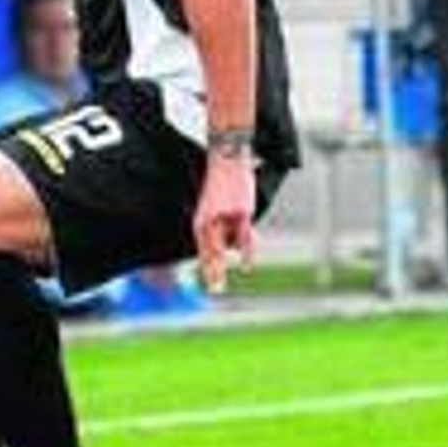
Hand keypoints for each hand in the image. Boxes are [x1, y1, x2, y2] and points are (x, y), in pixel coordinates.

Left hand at [193, 155, 256, 292]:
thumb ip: (217, 225)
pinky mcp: (241, 212)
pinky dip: (246, 253)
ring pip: (223, 248)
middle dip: (210, 272)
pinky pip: (243, 237)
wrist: (225, 157)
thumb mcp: (213, 205)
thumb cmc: (220, 182)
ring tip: (220, 286)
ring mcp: (224, 217)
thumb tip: (231, 245)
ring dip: (221, 268)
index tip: (207, 280)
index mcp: (201, 218)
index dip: (205, 265)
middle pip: (209, 253)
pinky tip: (246, 267)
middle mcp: (209, 220)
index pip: (202, 247)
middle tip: (213, 290)